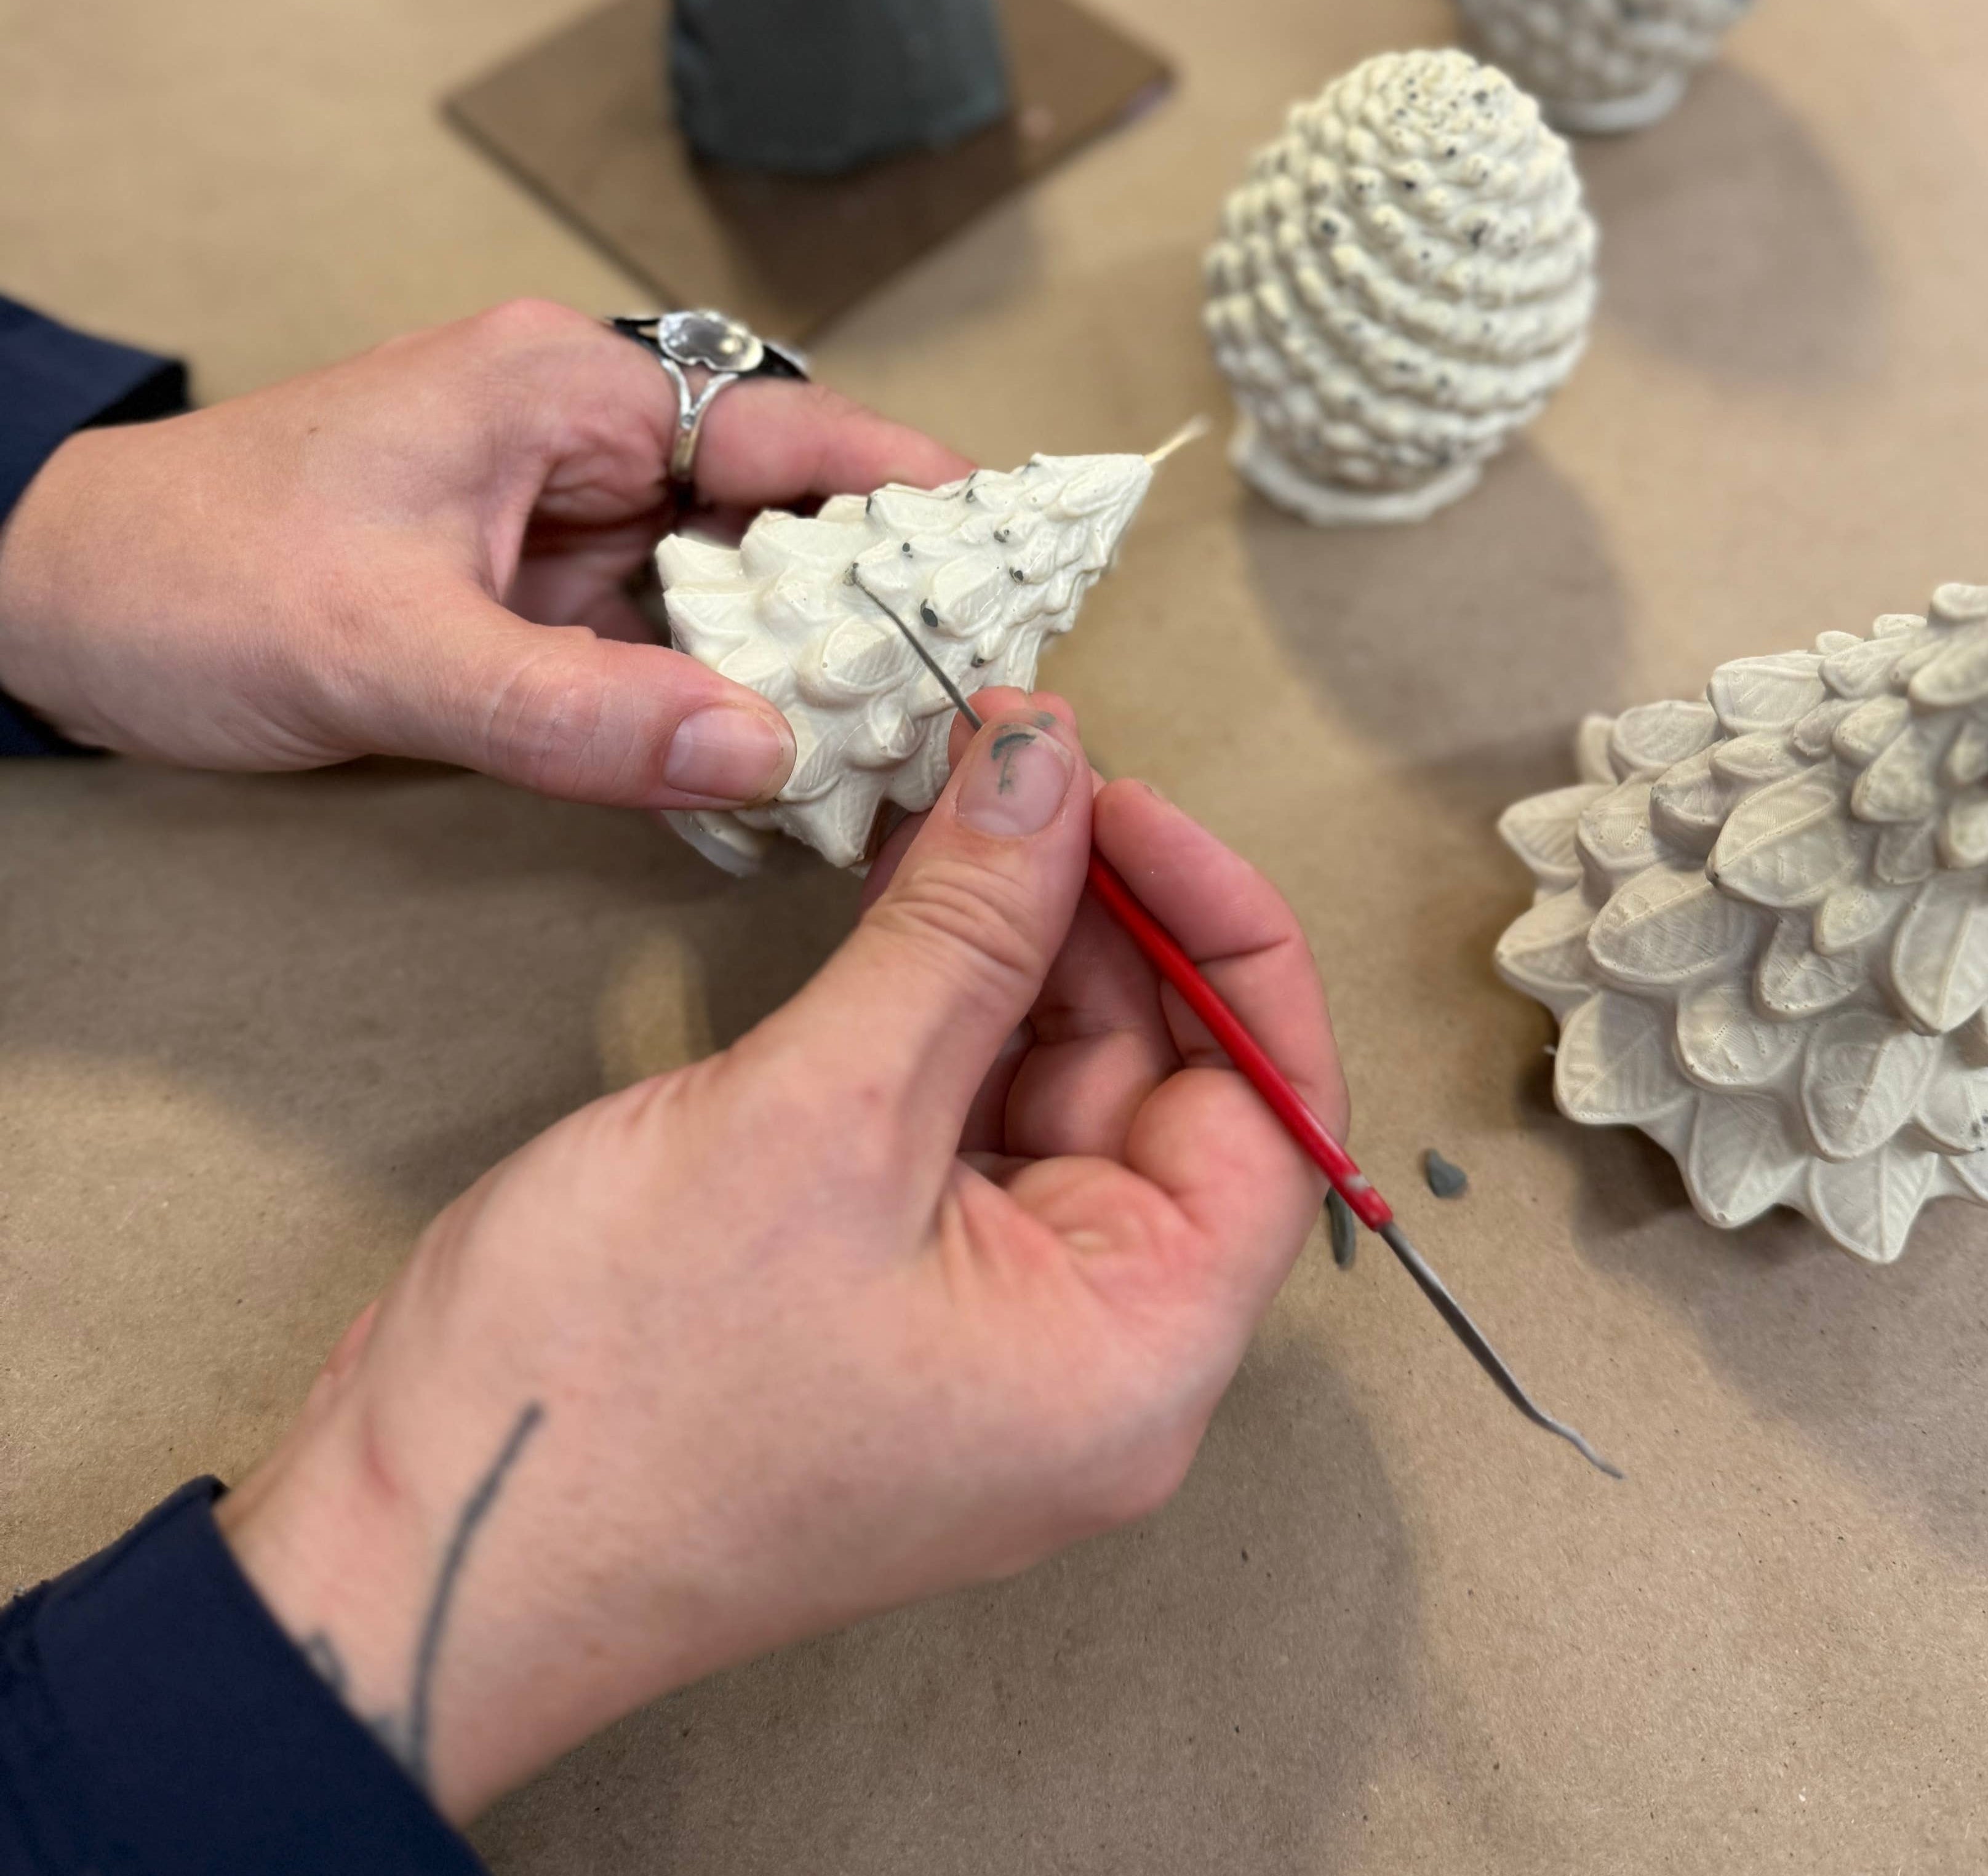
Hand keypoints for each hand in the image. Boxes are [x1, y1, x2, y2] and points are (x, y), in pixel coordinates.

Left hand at [0, 298, 969, 810]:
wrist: (41, 601)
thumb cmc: (189, 577)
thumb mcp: (383, 650)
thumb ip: (574, 710)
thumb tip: (763, 749)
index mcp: (562, 392)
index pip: (786, 432)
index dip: (913, 493)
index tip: (1021, 554)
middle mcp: (579, 443)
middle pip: (776, 517)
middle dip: (874, 602)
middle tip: (975, 697)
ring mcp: (554, 524)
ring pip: (724, 592)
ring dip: (800, 664)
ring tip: (906, 750)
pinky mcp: (524, 598)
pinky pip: (655, 648)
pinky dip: (716, 703)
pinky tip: (775, 770)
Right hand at [217, 692, 1344, 1822]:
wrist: (414, 1535)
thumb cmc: (614, 1386)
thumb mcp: (818, 1116)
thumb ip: (964, 928)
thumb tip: (1053, 757)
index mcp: (1132, 1355)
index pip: (1268, 1108)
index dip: (1220, 930)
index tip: (1125, 797)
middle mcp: (1085, 1348)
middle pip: (1159, 1080)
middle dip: (1097, 909)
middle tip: (1015, 759)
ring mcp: (980, 1318)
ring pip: (1051, 1082)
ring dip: (1011, 937)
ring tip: (953, 797)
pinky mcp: (885, 1280)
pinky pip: (957, 1113)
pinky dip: (939, 997)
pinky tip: (904, 891)